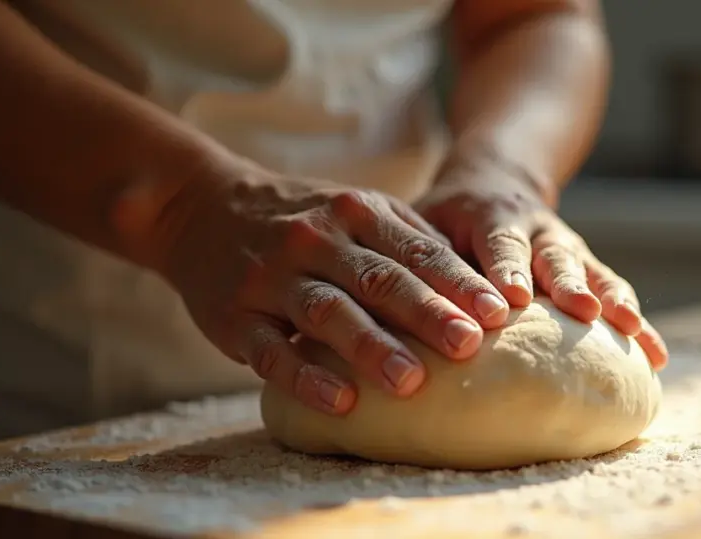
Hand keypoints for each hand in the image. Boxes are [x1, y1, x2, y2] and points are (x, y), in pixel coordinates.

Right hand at [153, 159, 510, 415]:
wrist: (201, 207)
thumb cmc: (302, 218)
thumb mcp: (355, 209)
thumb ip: (409, 239)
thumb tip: (475, 283)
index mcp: (356, 213)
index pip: (416, 251)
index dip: (458, 282)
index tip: (499, 313)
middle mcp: (316, 240)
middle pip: (379, 279)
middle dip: (427, 313)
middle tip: (469, 346)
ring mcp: (272, 278)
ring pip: (328, 312)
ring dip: (371, 347)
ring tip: (412, 381)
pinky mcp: (235, 316)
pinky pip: (272, 350)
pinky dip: (305, 377)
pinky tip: (339, 402)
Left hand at [415, 154, 668, 369]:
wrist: (496, 177)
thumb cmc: (447, 215)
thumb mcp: (426, 220)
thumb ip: (421, 256)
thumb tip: (395, 306)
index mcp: (492, 215)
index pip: (499, 242)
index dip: (506, 268)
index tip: (512, 300)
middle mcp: (537, 229)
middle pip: (556, 255)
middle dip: (570, 285)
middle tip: (583, 311)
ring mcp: (567, 248)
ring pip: (595, 272)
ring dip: (613, 302)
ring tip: (633, 332)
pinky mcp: (588, 268)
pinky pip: (616, 294)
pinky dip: (638, 325)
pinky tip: (655, 357)